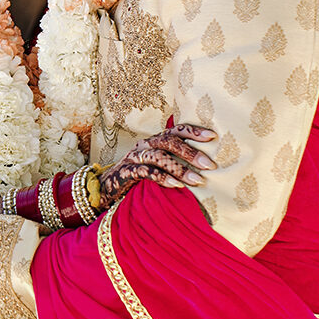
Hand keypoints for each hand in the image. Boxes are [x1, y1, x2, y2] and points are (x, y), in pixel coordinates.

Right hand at [98, 124, 216, 209]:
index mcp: (153, 141)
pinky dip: (163, 178)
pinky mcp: (126, 172)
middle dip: (191, 152)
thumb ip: (173, 162)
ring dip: (180, 169)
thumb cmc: (137, 177)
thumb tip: (203, 167)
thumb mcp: (156, 166)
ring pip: (159, 157)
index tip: (213, 136)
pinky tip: (177, 186)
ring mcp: (134, 158)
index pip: (175, 130)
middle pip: (168, 142)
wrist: (105, 188)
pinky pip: (147, 172)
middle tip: (210, 165)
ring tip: (198, 180)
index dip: (194, 131)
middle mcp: (144, 145)